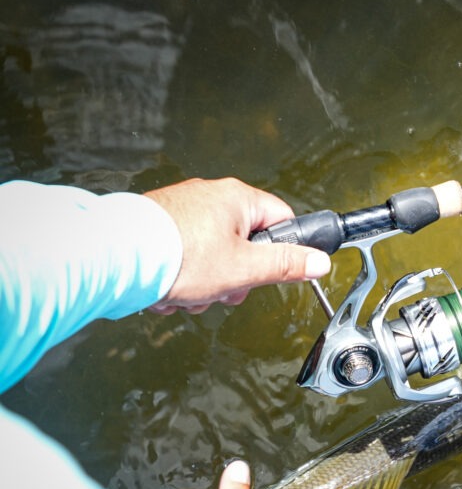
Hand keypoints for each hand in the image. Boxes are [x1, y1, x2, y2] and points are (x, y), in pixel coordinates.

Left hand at [145, 177, 331, 313]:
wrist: (114, 258)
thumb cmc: (177, 256)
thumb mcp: (245, 268)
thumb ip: (286, 264)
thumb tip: (319, 261)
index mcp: (236, 198)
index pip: (281, 219)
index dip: (282, 251)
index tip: (275, 271)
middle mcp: (209, 197)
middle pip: (244, 243)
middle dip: (235, 276)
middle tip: (224, 289)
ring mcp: (181, 211)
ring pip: (212, 256)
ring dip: (206, 284)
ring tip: (188, 292)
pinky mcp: (158, 227)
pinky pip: (184, 257)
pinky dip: (180, 278)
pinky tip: (168, 290)